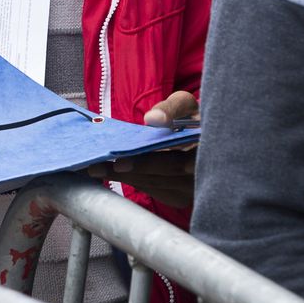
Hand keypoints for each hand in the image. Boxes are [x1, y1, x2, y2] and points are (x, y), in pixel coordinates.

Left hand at [88, 90, 197, 207]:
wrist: (208, 140)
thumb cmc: (194, 118)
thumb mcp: (187, 104)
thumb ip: (172, 107)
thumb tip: (152, 119)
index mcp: (207, 153)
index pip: (176, 163)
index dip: (147, 163)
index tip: (119, 162)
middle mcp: (202, 179)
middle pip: (160, 178)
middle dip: (125, 172)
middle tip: (95, 167)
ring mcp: (192, 192)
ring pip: (154, 186)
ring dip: (124, 178)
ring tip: (95, 169)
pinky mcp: (180, 198)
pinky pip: (154, 190)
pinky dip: (133, 180)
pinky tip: (112, 172)